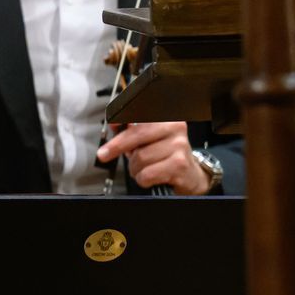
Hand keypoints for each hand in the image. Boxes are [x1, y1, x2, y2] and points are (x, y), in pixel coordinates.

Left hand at [98, 122, 213, 193]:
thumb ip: (132, 130)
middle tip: (104, 155)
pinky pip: (148, 173)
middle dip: (117, 147)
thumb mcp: (149, 139)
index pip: (140, 116)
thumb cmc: (166, 155)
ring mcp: (179, 146)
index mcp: (166, 118)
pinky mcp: (179, 165)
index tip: (112, 124)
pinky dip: (143, 178)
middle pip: (137, 135)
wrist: (190, 175)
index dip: (123, 119)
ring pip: (140, 157)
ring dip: (135, 168)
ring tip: (142, 168)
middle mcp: (175, 128)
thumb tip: (115, 125)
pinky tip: (149, 176)